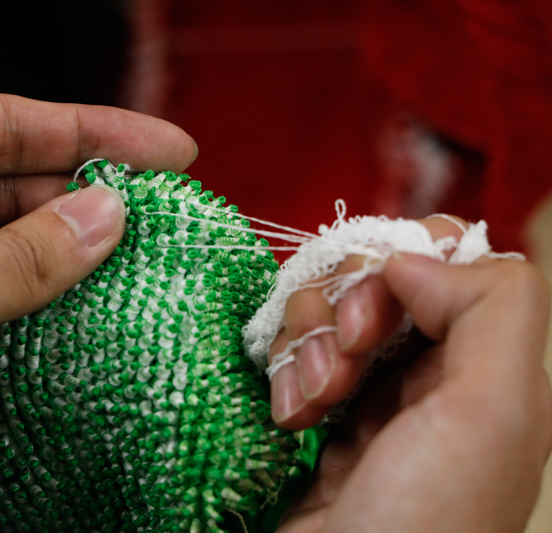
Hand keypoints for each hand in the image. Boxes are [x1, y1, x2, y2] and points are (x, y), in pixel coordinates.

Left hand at [0, 94, 196, 446]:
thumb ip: (20, 260)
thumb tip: (105, 216)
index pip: (3, 125)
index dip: (91, 132)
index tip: (162, 149)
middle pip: (2, 178)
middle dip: (79, 191)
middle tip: (156, 208)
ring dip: (56, 247)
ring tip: (128, 257)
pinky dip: (21, 293)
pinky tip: (71, 303)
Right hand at [270, 219, 551, 531]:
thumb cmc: (426, 518)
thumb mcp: (493, 413)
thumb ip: (490, 310)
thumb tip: (412, 258)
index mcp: (484, 365)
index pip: (444, 261)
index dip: (402, 264)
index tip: (377, 310)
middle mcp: (427, 372)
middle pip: (373, 278)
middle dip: (345, 308)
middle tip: (341, 362)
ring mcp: (365, 392)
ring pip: (324, 310)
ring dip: (306, 344)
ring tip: (308, 402)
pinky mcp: (311, 410)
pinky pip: (291, 352)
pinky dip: (283, 372)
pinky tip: (288, 415)